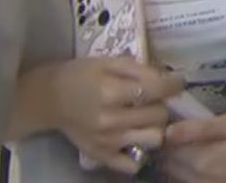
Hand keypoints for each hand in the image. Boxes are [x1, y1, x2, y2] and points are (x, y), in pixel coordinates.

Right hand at [31, 57, 183, 174]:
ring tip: (144, 118)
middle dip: (161, 104)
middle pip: (159, 115)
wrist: (49, 99)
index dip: (173, 84)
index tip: (176, 82)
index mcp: (111, 91)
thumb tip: (168, 77)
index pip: (158, 90)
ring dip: (154, 127)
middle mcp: (110, 120)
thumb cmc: (80, 75)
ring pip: (154, 139)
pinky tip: (134, 137)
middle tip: (152, 99)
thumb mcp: (107, 62)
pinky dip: (139, 152)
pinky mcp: (101, 156)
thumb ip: (139, 68)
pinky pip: (133, 164)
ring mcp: (107, 142)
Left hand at [161, 113, 225, 182]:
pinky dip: (190, 173)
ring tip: (190, 144)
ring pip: (179, 178)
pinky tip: (202, 160)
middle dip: (169, 150)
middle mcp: (199, 182)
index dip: (164, 134)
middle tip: (179, 131)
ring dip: (178, 163)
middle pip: (169, 167)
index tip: (170, 120)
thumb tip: (166, 132)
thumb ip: (199, 129)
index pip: (167, 150)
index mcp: (201, 161)